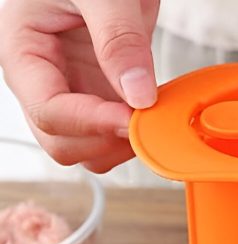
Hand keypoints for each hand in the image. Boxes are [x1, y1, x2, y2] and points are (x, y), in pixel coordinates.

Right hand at [0, 0, 159, 172]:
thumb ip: (119, 39)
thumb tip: (138, 95)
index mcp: (24, 50)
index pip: (48, 111)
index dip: (92, 122)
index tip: (133, 116)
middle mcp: (44, 79)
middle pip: (62, 143)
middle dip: (103, 141)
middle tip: (144, 120)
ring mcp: (73, 89)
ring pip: (87, 148)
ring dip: (118, 145)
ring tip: (149, 115)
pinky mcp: (100, 93)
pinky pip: (111, 133)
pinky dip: (132, 134)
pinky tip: (152, 112)